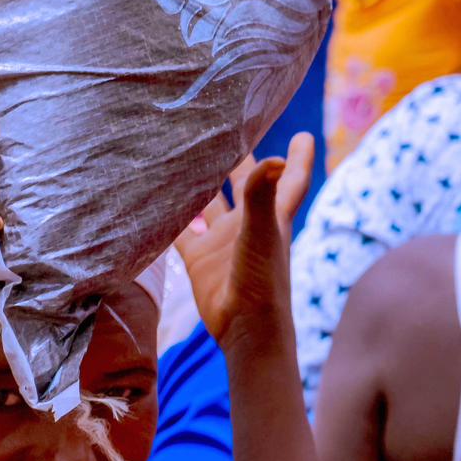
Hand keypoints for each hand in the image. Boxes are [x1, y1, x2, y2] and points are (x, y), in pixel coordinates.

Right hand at [173, 133, 312, 353]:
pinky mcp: (199, 257)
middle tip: (226, 134)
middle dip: (239, 161)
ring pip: (210, 205)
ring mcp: (221, 240)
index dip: (298, 157)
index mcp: (272, 214)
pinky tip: (157, 202)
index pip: (290, 179)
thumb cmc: (262, 279)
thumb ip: (262, 196)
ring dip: (200, 186)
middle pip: (245, 184)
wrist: (244, 326)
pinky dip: (171, 218)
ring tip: (183, 160)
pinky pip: (182, 231)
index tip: (303, 136)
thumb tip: (274, 159)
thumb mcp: (262, 233)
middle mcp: (247, 222)